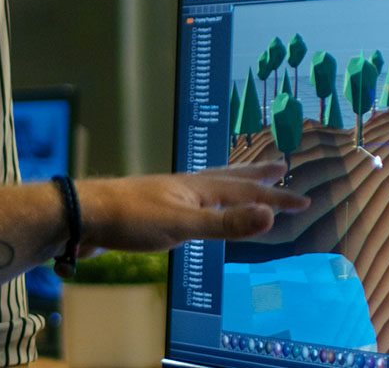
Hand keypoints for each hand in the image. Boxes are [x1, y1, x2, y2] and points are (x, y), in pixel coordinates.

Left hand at [75, 162, 308, 253]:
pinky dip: (207, 202)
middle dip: (257, 174)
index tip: (304, 200)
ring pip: (210, 186)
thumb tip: (270, 215)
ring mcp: (169, 196)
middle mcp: (186, 187)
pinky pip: (193, 202)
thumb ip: (226, 224)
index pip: (246, 191)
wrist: (84, 216)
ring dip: (233, 184)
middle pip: (229, 177)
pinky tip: (198, 210)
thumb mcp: (183, 226)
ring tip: (244, 181)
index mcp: (198, 189)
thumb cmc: (130, 220)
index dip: (276, 197)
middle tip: (280, 164)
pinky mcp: (154, 210)